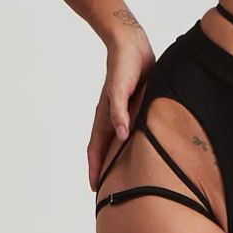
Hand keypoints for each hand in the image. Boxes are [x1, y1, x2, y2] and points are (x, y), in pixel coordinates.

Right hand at [87, 39, 154, 191]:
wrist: (132, 45)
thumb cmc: (125, 65)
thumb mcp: (121, 89)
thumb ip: (120, 111)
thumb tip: (121, 136)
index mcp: (105, 115)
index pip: (96, 148)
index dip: (95, 168)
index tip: (94, 188)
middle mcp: (112, 115)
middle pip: (105, 148)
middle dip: (103, 167)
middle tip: (108, 187)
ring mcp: (122, 110)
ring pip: (116, 139)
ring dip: (115, 155)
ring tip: (121, 172)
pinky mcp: (133, 103)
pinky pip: (129, 127)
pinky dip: (129, 140)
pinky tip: (138, 145)